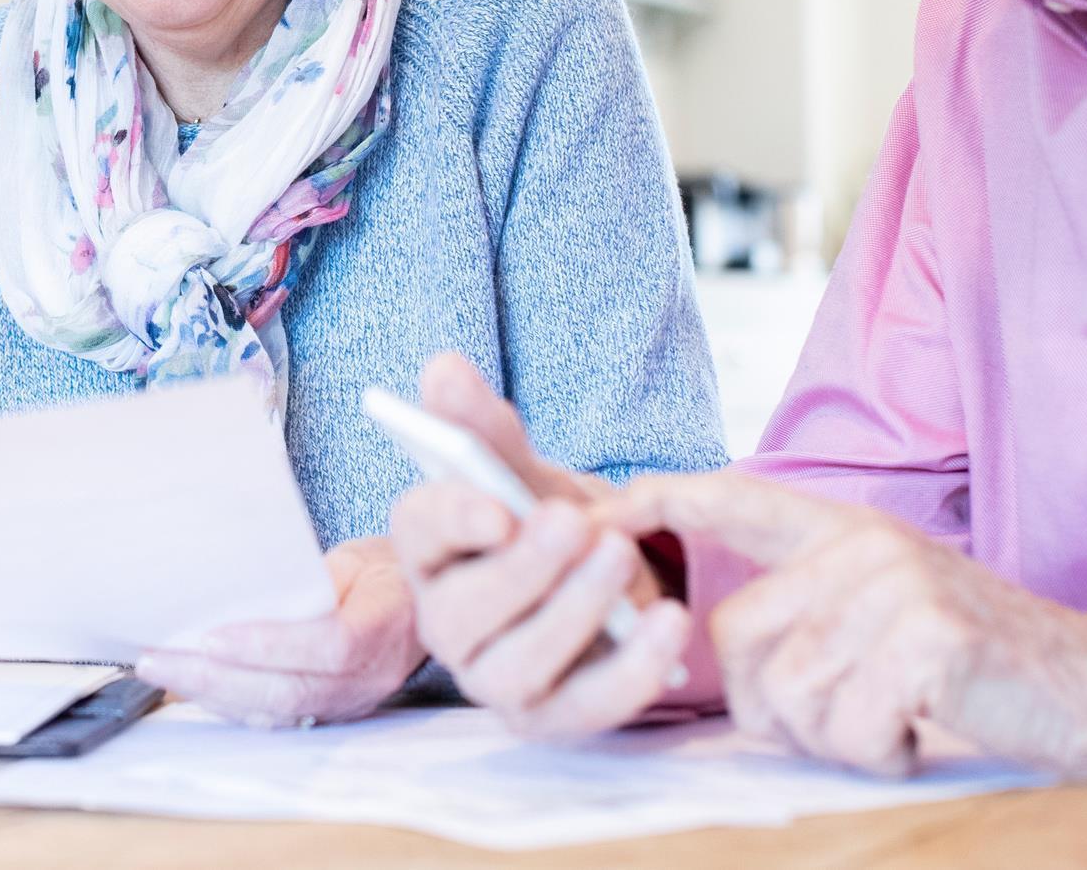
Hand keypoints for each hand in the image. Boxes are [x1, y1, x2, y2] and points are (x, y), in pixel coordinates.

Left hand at [133, 538, 423, 725]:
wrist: (419, 606)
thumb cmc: (382, 573)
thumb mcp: (356, 559)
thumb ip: (313, 577)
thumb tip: (250, 586)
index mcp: (382, 629)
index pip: (327, 648)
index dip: (270, 646)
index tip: (212, 637)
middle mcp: (367, 678)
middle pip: (288, 692)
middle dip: (215, 679)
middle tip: (159, 659)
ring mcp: (349, 703)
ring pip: (274, 712)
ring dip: (210, 695)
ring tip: (160, 671)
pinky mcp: (328, 713)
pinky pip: (273, 717)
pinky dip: (226, 703)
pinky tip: (188, 687)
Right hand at [387, 354, 690, 736]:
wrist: (609, 578)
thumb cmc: (550, 521)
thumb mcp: (526, 472)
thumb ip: (486, 428)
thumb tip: (443, 368)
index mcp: (431, 551)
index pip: (417, 531)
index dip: (451, 518)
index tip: (498, 506)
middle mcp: (449, 621)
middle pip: (462, 611)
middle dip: (519, 570)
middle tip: (576, 525)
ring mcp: (496, 678)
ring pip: (517, 666)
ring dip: (572, 613)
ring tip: (621, 558)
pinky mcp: (553, 717)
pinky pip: (585, 708)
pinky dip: (630, 671)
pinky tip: (669, 625)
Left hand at [602, 472, 1086, 776]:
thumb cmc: (971, 666)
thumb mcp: (883, 609)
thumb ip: (805, 606)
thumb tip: (703, 645)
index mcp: (844, 531)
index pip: (733, 498)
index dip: (660, 500)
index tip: (598, 509)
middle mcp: (860, 546)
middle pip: (736, 638)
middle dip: (774, 708)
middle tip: (848, 721)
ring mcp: (893, 586)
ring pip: (789, 692)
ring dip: (834, 737)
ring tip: (893, 720)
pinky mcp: (926, 637)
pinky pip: (847, 724)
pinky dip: (878, 752)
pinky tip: (920, 732)